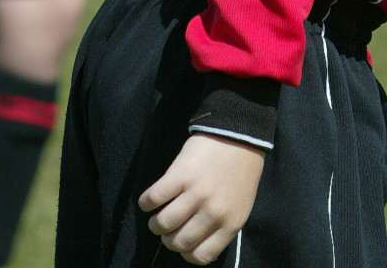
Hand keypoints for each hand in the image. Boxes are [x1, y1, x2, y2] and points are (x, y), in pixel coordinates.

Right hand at [138, 133, 264, 263]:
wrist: (239, 132)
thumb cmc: (240, 169)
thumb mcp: (239, 204)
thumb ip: (221, 224)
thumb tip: (195, 241)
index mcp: (230, 223)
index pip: (200, 256)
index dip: (185, 251)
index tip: (181, 239)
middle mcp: (213, 213)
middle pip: (178, 242)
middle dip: (168, 238)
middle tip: (167, 227)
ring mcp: (197, 194)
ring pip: (163, 224)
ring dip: (155, 223)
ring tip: (156, 216)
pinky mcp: (181, 175)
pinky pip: (154, 198)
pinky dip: (146, 202)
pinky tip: (149, 200)